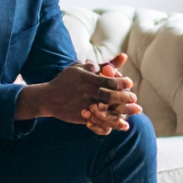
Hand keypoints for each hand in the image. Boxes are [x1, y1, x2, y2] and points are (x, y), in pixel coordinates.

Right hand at [15, 54, 141, 129]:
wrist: (48, 97)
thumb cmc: (68, 80)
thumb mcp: (83, 68)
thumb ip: (105, 65)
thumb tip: (124, 56)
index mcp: (87, 79)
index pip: (106, 80)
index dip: (120, 82)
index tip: (130, 83)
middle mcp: (86, 92)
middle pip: (108, 96)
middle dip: (123, 98)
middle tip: (134, 99)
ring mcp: (83, 105)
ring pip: (105, 111)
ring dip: (121, 114)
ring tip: (134, 114)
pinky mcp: (81, 117)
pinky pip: (98, 122)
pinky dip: (110, 124)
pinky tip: (121, 125)